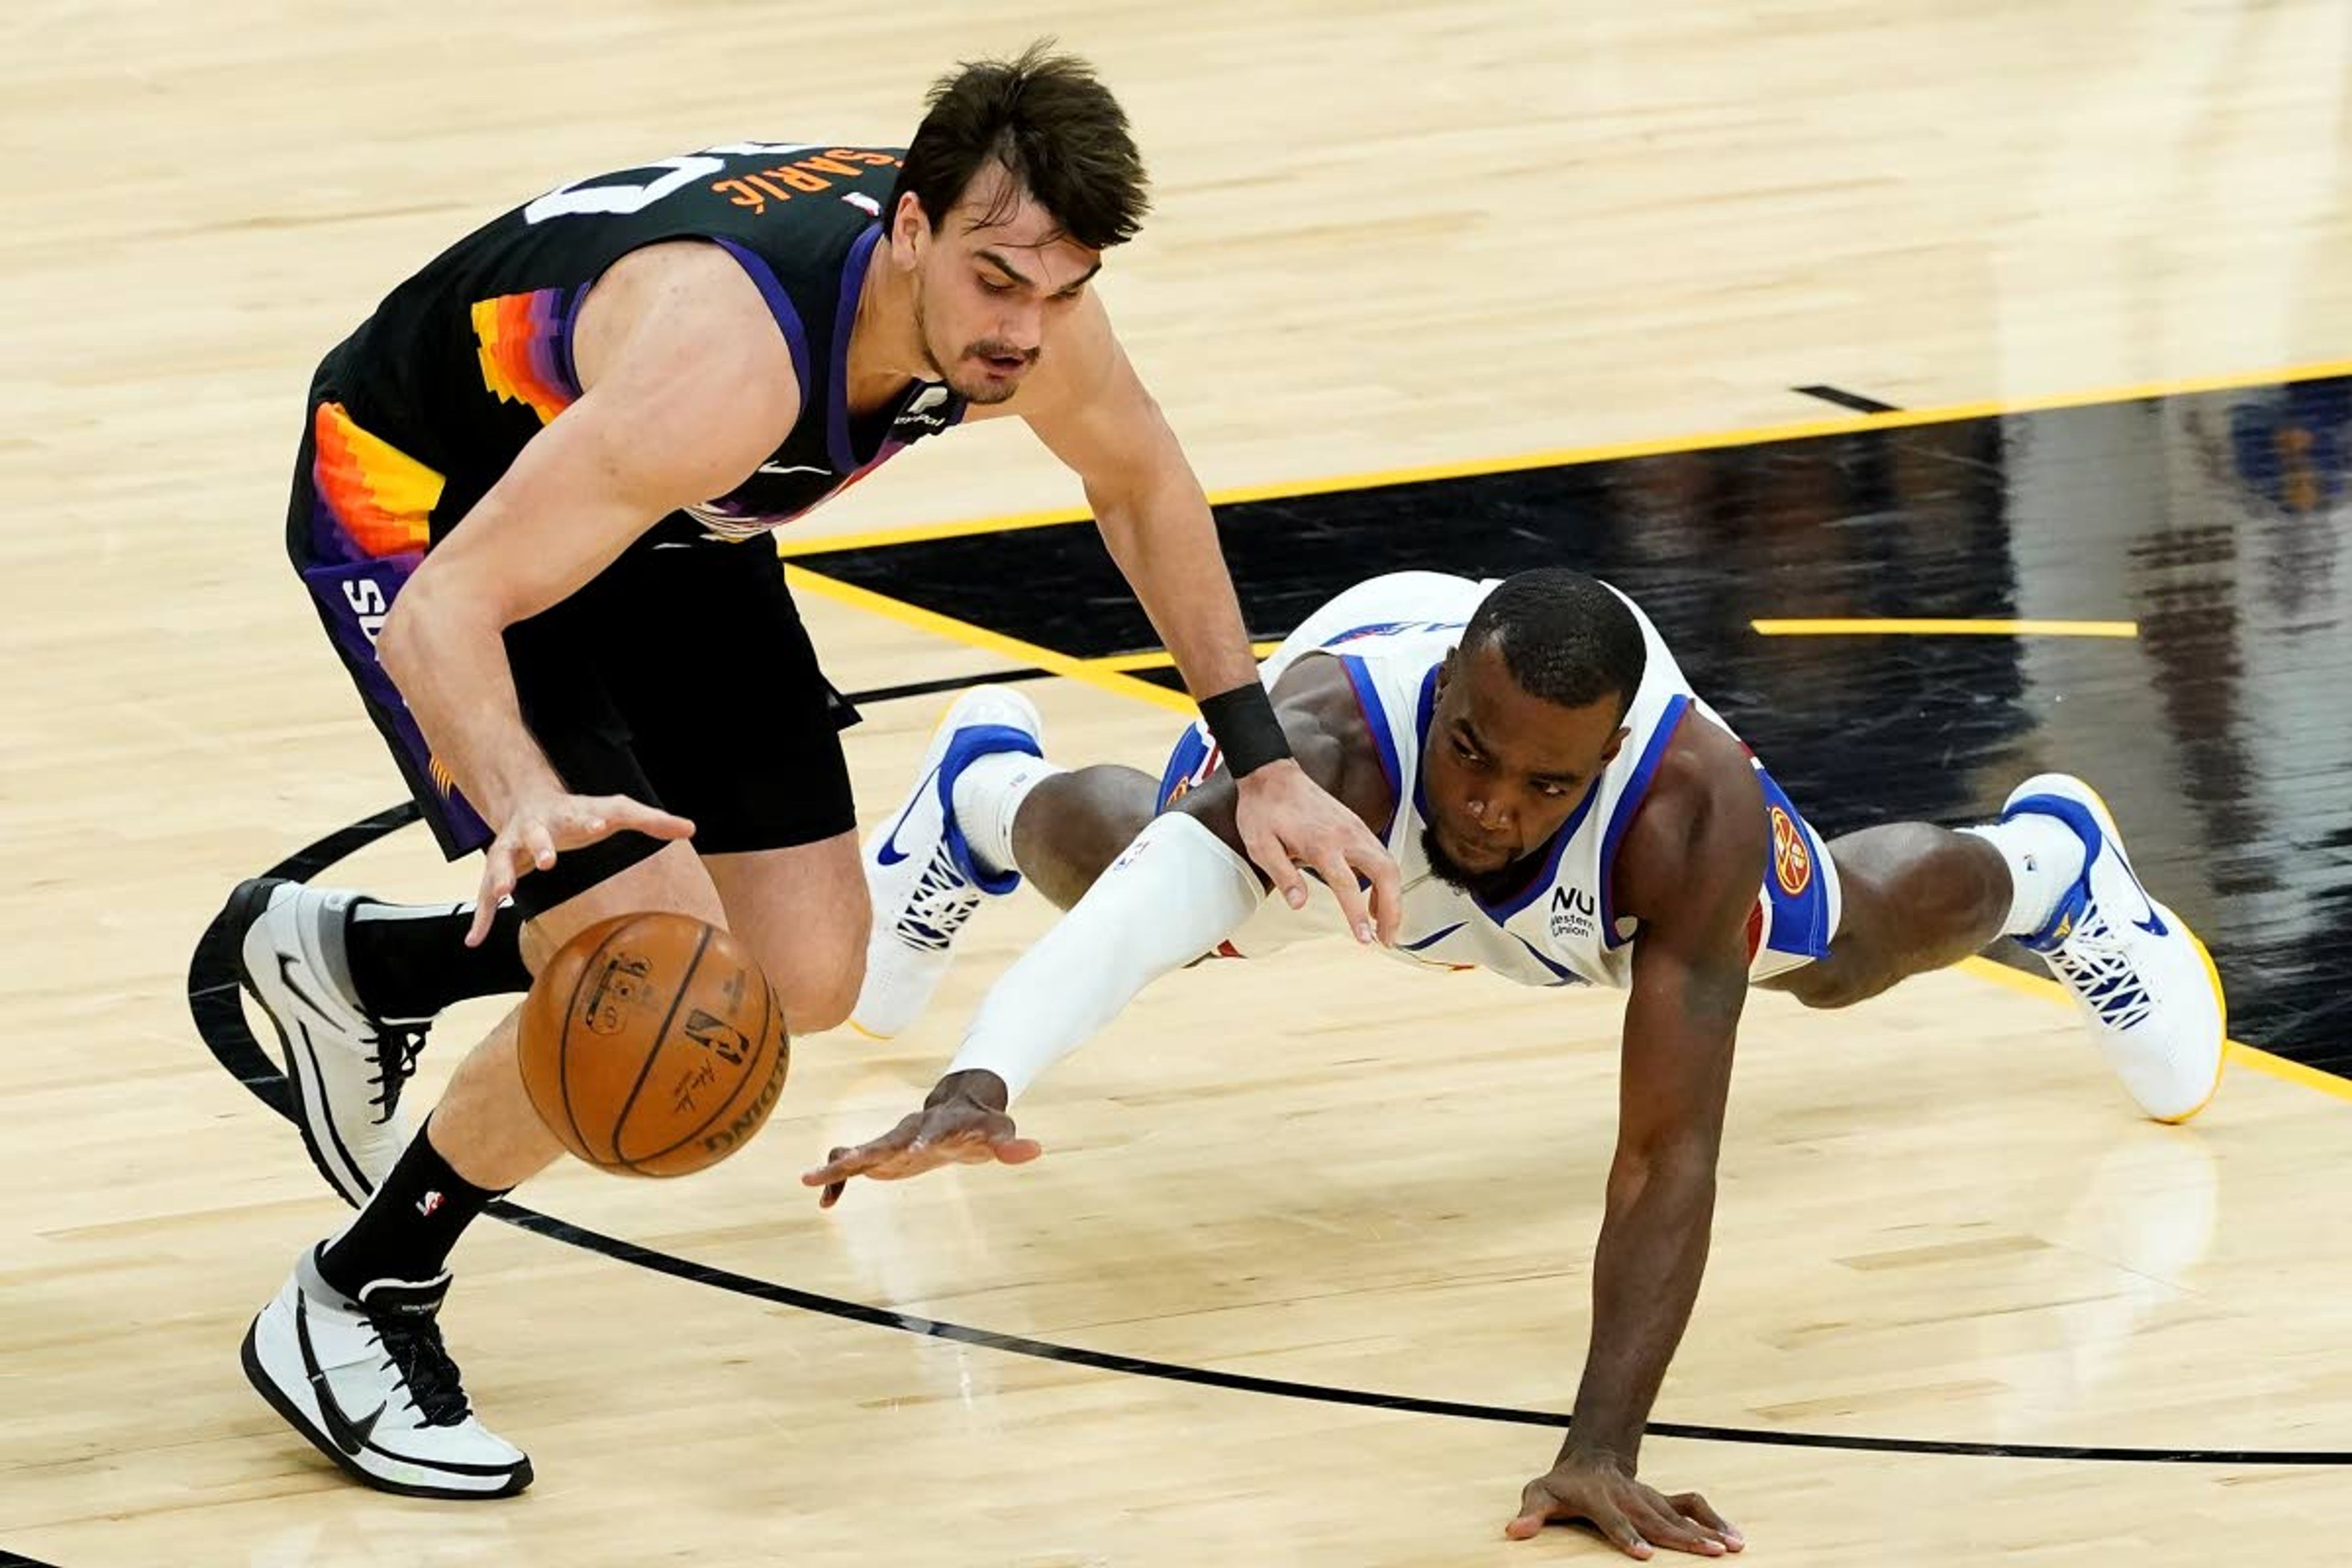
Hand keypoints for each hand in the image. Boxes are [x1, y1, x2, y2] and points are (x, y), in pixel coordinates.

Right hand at [468, 790, 694, 943]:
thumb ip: (651, 820)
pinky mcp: (498, 867)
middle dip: (540, 846)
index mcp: (567, 815)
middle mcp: (534, 829)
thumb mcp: (615, 809)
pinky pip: (485, 895)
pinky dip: (480, 917)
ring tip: (501, 894)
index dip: (590, 821)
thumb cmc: (578, 811)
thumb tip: (691, 828)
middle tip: (547, 860)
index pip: (581, 816)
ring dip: (500, 877)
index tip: (598, 825)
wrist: (526, 799)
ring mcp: (512, 847)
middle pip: (535, 836)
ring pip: (501, 862)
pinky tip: (473, 941)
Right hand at [800, 1071, 1040, 1207]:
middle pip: (882, 1141)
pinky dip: (839, 1182)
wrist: (959, 1113)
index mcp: (938, 1126)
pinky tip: (827, 1203)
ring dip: (835, 1167)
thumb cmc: (982, 1124)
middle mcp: (908, 1132)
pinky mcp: (881, 1157)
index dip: (925, 1140)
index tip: (916, 1150)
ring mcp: (891, 1143)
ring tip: (808, 1181)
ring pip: (858, 1152)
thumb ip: (1011, 1144)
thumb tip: (1036, 1150)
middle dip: (861, 1152)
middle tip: (839, 1161)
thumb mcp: (999, 1133)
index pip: (931, 1132)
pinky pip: (852, 1168)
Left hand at [1232, 758, 1400, 943]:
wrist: (1272, 774)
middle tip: (1386, 939)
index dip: (1358, 915)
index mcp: (1321, 843)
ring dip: (1393, 896)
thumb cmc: (1264, 810)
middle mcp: (1346, 835)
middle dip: (1392, 909)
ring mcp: (1355, 828)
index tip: (1365, 940)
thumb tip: (1299, 904)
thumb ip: (1283, 875)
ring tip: (1383, 926)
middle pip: (1385, 873)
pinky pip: (1381, 855)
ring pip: (1389, 864)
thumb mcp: (1261, 845)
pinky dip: (1385, 880)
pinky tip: (1374, 899)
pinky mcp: (1357, 825)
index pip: (1348, 885)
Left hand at [1505, 1453, 1740, 1558]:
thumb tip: (1513, 1532)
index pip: (1614, 1520)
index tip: (1644, 1554)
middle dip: (1682, 1539)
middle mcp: (1629, 1498)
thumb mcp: (1539, 1494)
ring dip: (1705, 1532)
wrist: (1590, 1457)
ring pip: (1679, 1515)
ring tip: (1731, 1548)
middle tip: (1709, 1555)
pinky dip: (1714, 1520)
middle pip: (1656, 1520)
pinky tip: (1736, 1537)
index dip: (1627, 1536)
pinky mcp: (1662, 1499)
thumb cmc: (1563, 1485)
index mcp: (1598, 1499)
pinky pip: (1692, 1507)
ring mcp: (1649, 1497)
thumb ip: (1530, 1514)